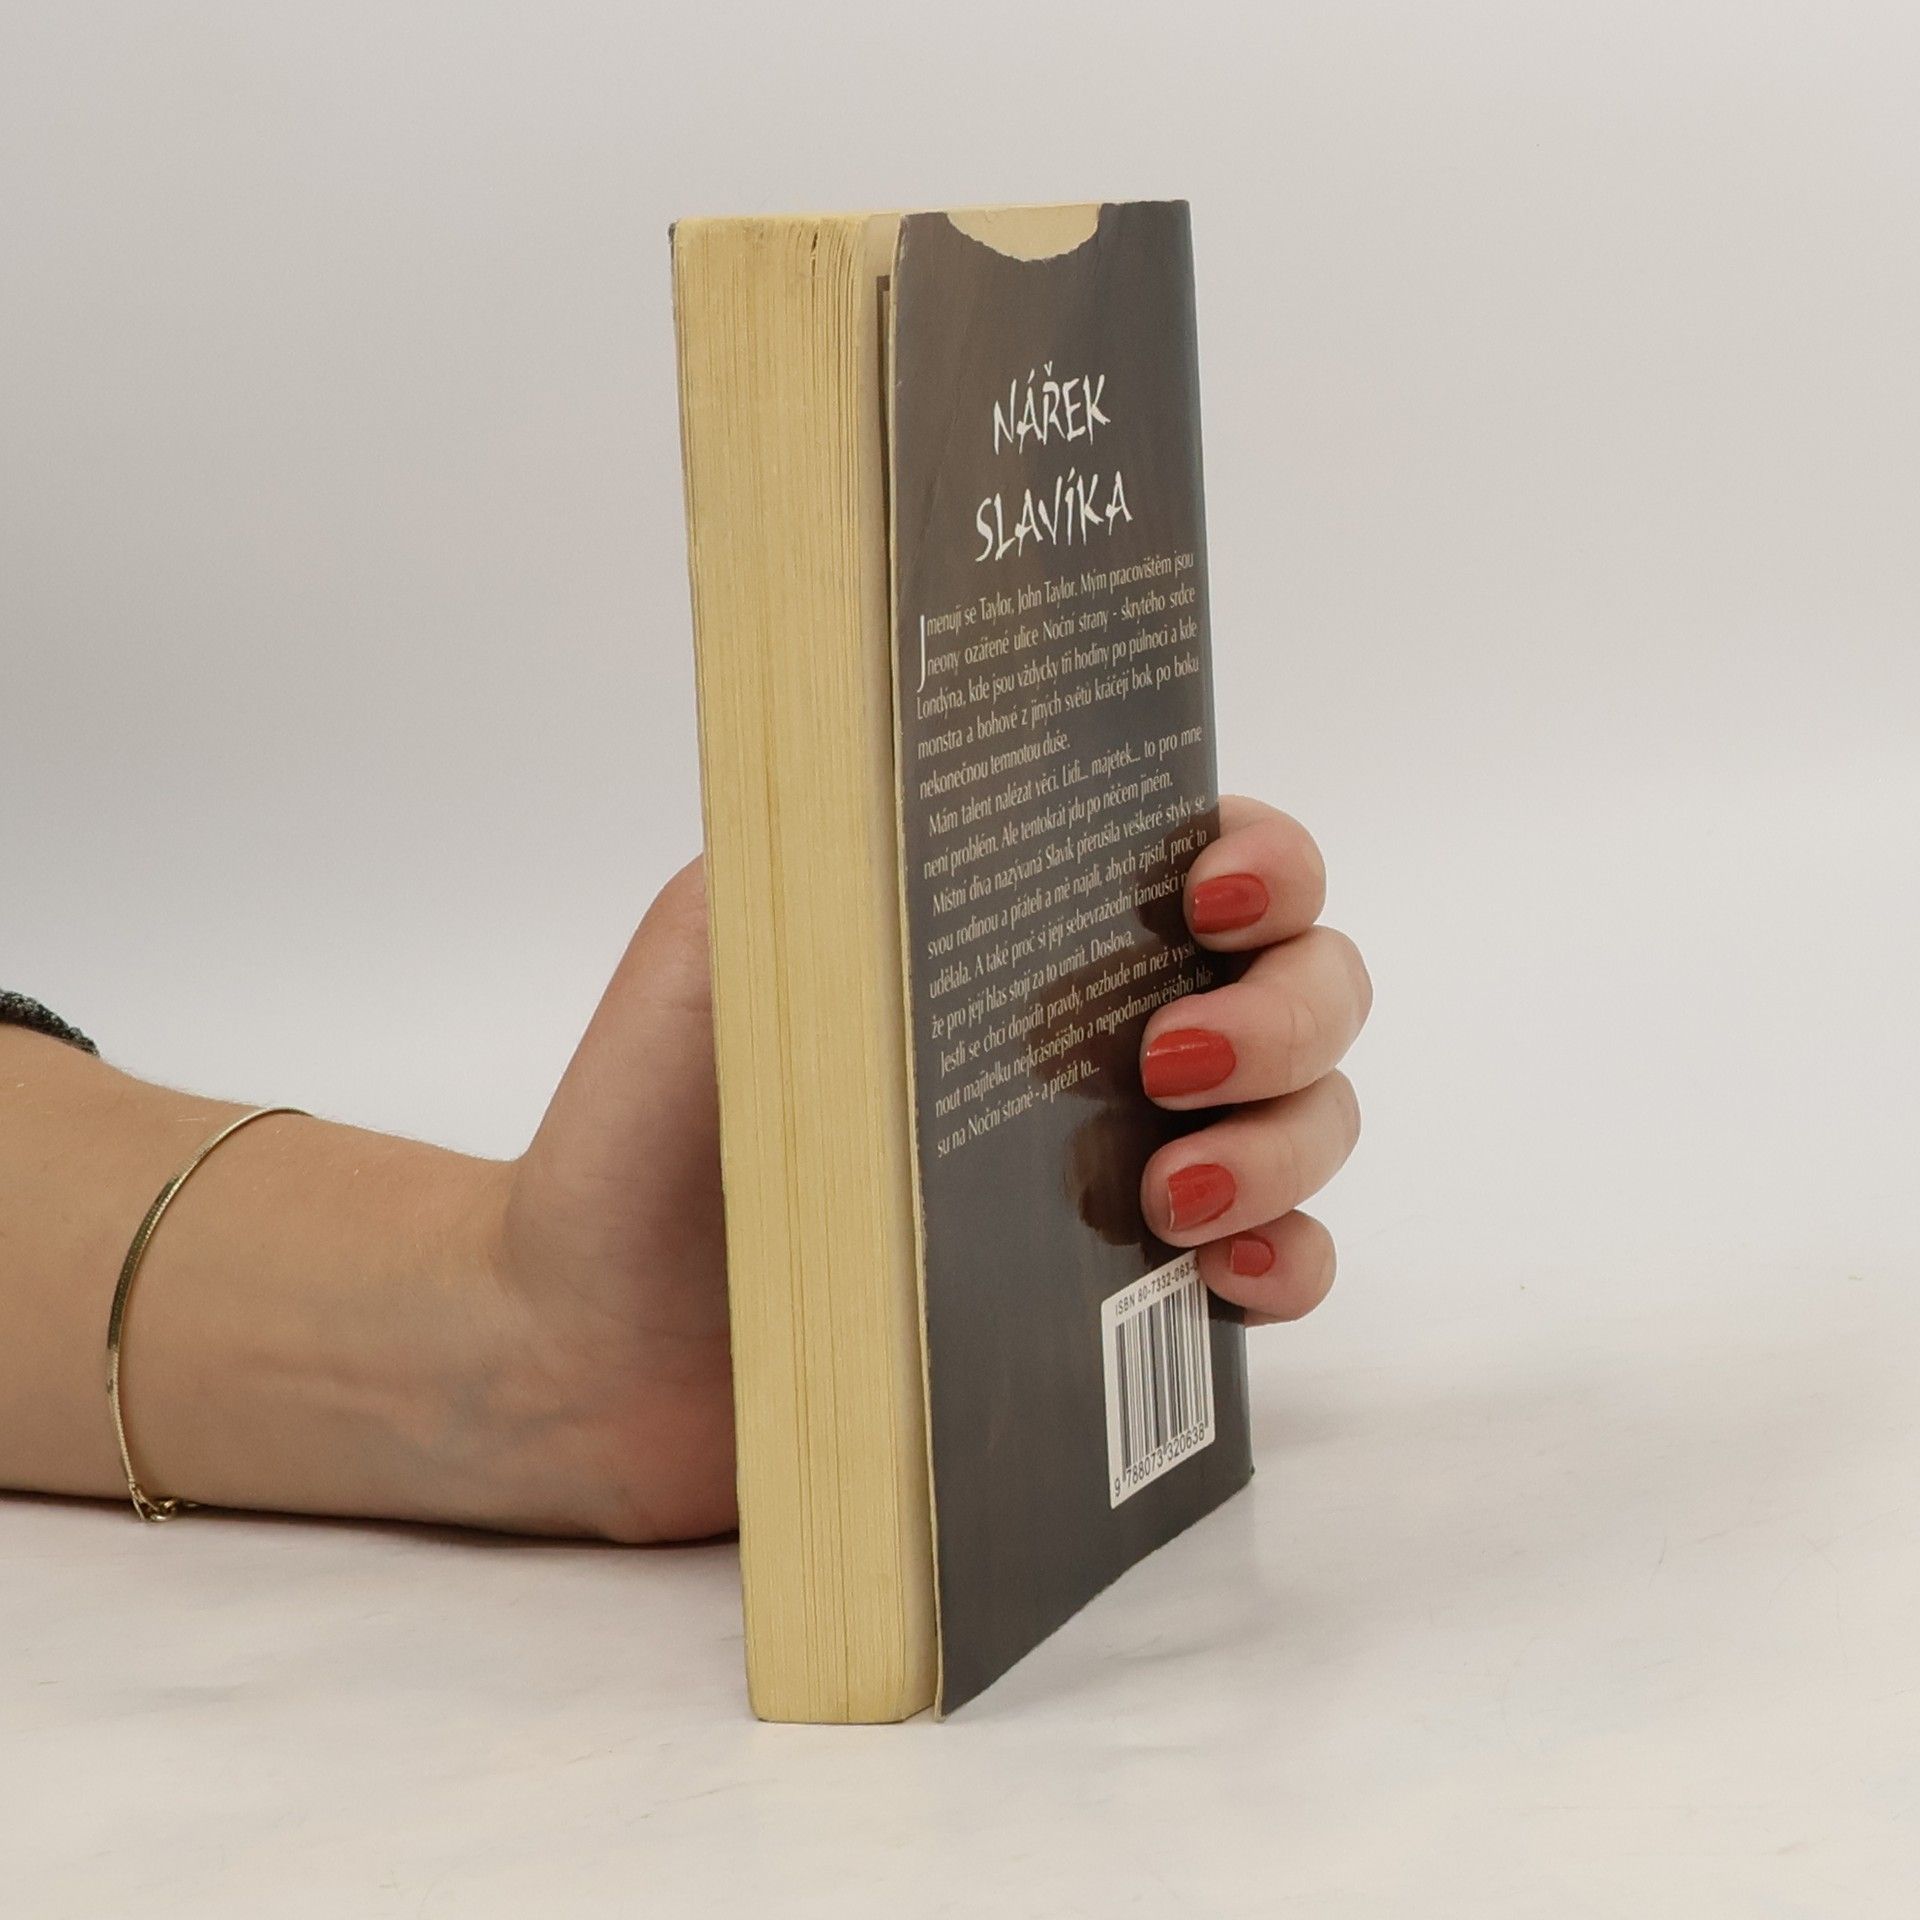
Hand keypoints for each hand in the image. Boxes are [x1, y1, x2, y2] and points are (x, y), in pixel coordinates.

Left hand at [495, 795, 1367, 1542]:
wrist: (591, 1348)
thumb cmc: (643, 1132)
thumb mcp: (718, 943)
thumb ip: (834, 848)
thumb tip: (961, 770)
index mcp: (1022, 931)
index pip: (1213, 855)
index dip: (1264, 862)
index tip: (1207, 900)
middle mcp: (1097, 1037)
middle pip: (1303, 985)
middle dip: (1282, 1014)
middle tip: (1166, 1063)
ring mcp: (1123, 1169)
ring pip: (1313, 1121)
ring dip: (1285, 1144)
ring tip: (1169, 1197)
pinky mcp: (1120, 1303)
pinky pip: (1277, 1270)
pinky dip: (1288, 1264)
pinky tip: (1225, 1275)